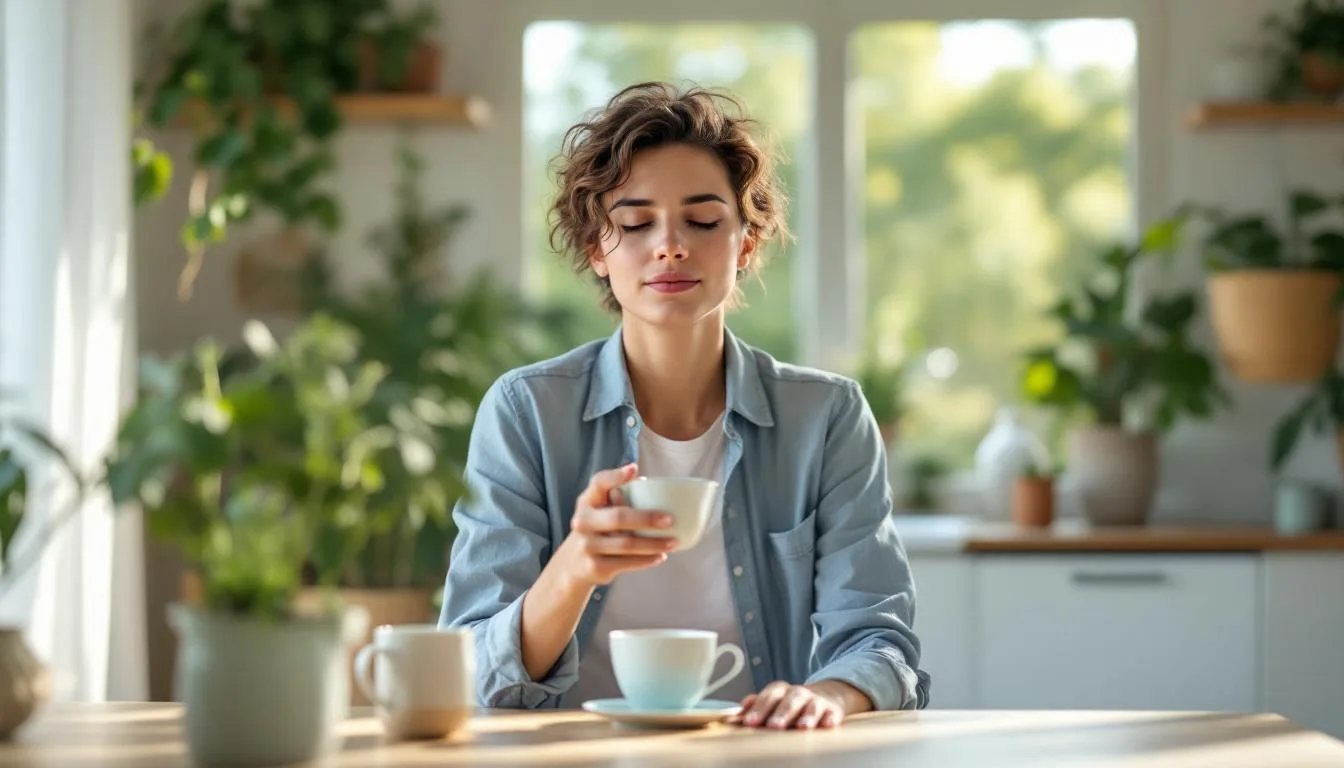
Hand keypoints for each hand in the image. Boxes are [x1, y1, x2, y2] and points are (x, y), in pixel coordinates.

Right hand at [554, 463, 675, 586]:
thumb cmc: (597, 530)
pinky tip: (660, 557)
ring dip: (653, 544)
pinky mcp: (594, 566)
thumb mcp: (600, 511)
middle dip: (646, 518)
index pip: (598, 483)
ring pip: (626, 544)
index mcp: (587, 501)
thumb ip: (619, 497)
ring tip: (673, 542)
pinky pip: (626, 563)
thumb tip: (647, 482)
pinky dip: (646, 560)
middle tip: (669, 520)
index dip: (615, 476)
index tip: (633, 469)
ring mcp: (587, 545)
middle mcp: (583, 521)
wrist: (573, 565)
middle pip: (618, 518)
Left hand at [727, 682, 846, 729]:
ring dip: (807, 716)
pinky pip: (832, 713)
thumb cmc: (791, 704)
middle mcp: (798, 693)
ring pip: (812, 705)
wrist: (826, 697)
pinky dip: (829, 718)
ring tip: (802, 727)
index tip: (749, 722)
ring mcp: (816, 701)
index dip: (759, 707)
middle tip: (773, 726)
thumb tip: (728, 719)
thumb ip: (753, 711)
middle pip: (789, 699)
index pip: (769, 695)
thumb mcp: (773, 704)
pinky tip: (827, 724)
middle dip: (781, 713)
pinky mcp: (832, 710)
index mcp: (780, 691)